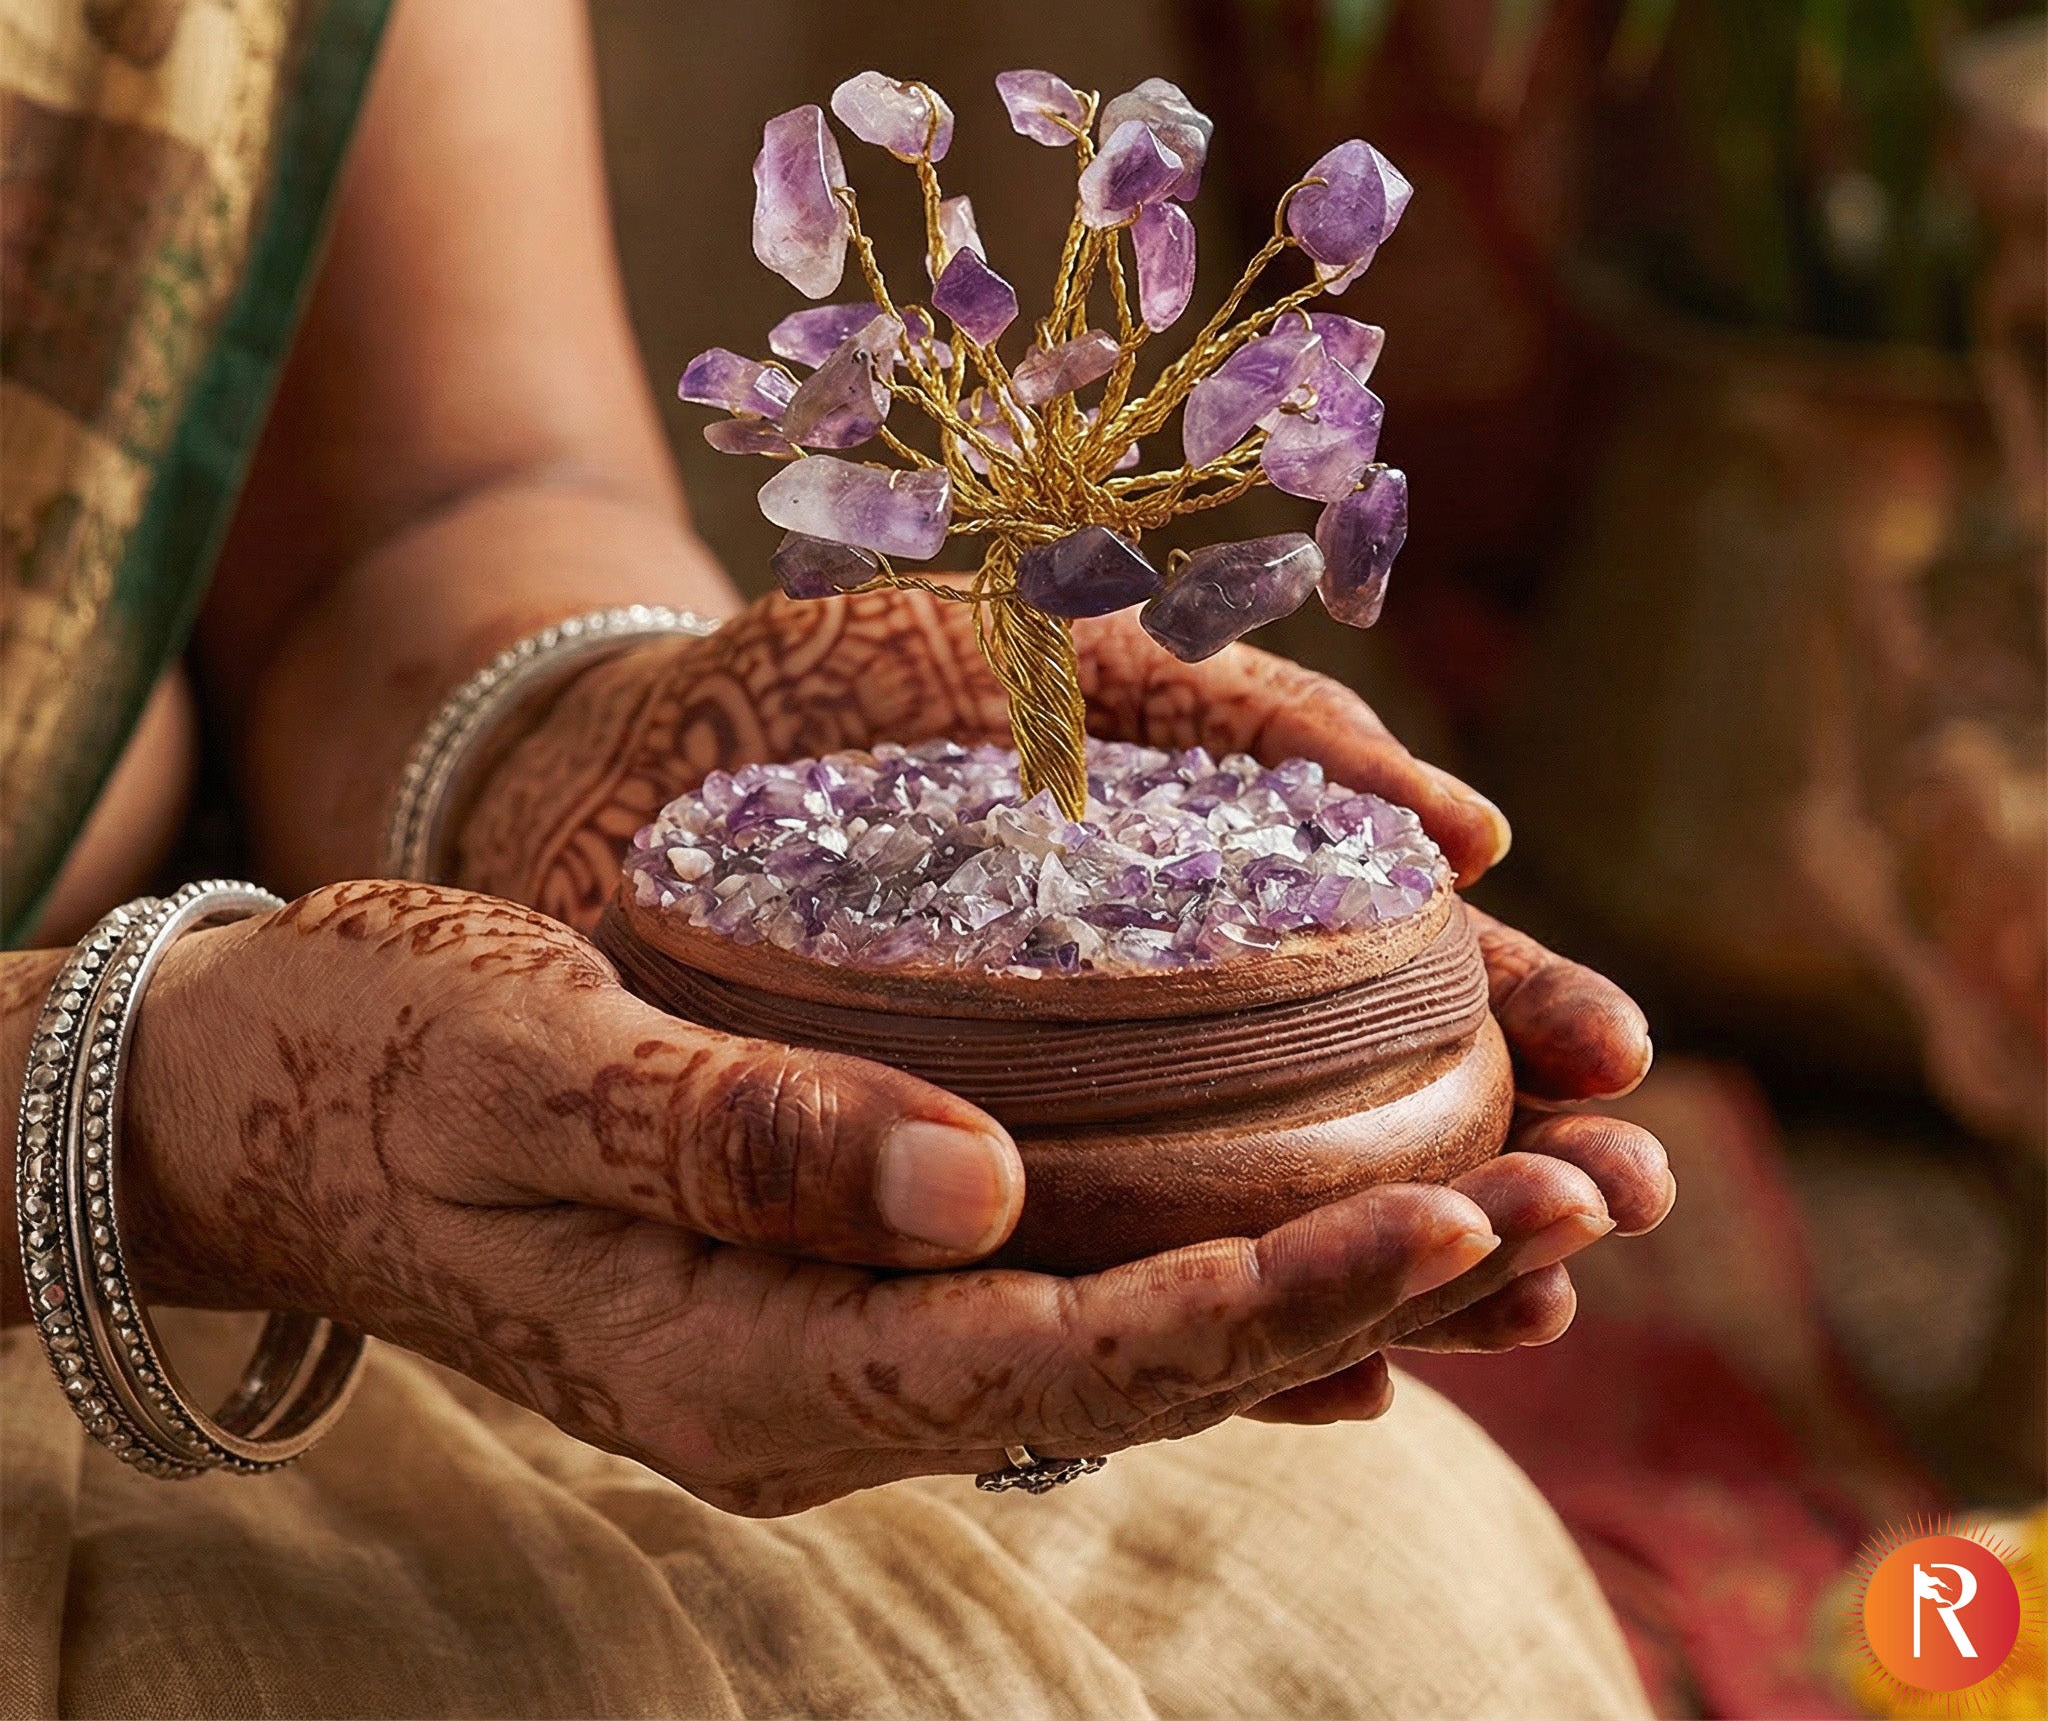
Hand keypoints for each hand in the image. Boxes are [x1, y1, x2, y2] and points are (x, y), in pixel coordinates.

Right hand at [127, 881, 1564, 1513]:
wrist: (267, 1101)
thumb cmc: (380, 1065)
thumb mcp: (532, 1072)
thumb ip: (735, 1142)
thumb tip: (972, 1191)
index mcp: (760, 1360)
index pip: (1070, 1352)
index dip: (1277, 1300)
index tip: (1459, 1222)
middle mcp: (832, 1377)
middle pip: (1151, 1358)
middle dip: (1375, 1288)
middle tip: (1583, 1207)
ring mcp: (848, 1334)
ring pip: (1137, 1326)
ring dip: (1337, 1274)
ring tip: (1534, 1208)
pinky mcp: (853, 1267)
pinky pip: (1077, 1283)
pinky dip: (1224, 1249)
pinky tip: (1346, 1216)